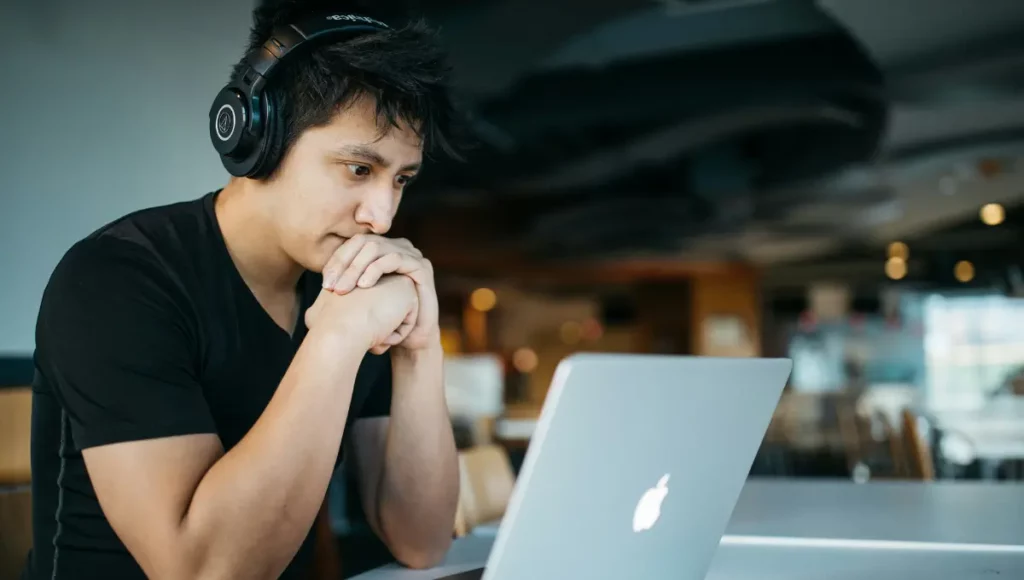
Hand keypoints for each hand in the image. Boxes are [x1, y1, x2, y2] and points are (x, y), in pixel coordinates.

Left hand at [321, 235, 439, 351]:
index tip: (324, 284)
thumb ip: (343, 287)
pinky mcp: (421, 266)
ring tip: (343, 289)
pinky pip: (395, 258)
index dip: (336, 261)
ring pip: (377, 248)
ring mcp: (411, 254)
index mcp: (381, 251)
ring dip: (356, 268)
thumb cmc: (382, 321)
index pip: (353, 245)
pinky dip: (376, 269)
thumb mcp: (358, 301)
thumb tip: (319, 285)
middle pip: (363, 243)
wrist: (410, 340)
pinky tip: (364, 286)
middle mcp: (396, 247)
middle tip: (331, 288)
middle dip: (344, 265)